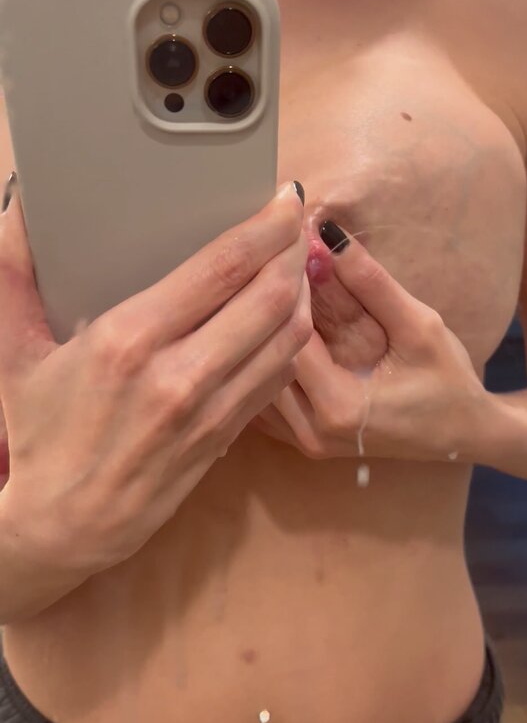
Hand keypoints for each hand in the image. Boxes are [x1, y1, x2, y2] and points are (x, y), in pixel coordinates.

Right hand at [0, 181, 310, 574]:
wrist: (65, 523)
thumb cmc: (39, 432)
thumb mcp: (12, 350)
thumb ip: (14, 272)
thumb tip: (20, 207)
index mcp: (128, 341)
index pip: (221, 268)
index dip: (265, 227)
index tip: (282, 199)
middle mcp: (179, 376)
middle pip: (269, 298)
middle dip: (293, 250)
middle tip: (295, 224)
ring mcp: (209, 412)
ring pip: (286, 339)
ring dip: (302, 294)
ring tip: (296, 263)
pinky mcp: (225, 438)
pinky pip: (278, 379)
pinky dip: (292, 340)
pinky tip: (287, 317)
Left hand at [254, 229, 489, 462]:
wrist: (461, 435)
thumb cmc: (449, 382)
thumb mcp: (420, 325)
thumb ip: (371, 282)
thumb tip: (325, 234)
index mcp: (340, 407)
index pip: (289, 336)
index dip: (285, 289)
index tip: (290, 247)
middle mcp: (312, 431)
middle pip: (264, 359)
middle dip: (266, 307)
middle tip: (271, 261)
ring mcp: (303, 441)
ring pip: (257, 379)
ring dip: (260, 334)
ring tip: (267, 289)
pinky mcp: (301, 440)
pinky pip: (265, 398)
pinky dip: (263, 361)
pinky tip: (269, 328)